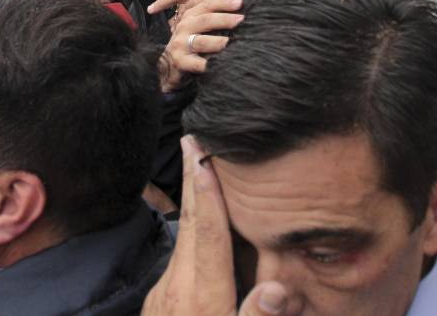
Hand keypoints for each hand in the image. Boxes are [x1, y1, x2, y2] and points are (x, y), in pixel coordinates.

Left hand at [142, 136, 289, 315]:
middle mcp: (178, 286)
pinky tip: (195, 215)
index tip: (205, 161)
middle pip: (188, 222)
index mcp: (204, 298)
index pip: (208, 236)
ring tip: (196, 165)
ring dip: (190, 198)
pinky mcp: (160, 297)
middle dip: (192, 179)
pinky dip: (188, 225)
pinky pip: (178, 253)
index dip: (209, 197)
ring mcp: (165, 289)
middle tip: (191, 140)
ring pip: (181, 235)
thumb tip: (276, 289)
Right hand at [160, 0, 242, 92]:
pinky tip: (219, 65)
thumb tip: (240, 12)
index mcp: (191, 16)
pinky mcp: (179, 61)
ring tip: (230, 42)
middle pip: (205, 20)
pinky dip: (208, 64)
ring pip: (201, 41)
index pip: (207, 4)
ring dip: (217, 42)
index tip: (240, 3)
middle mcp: (184, 27)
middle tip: (240, 20)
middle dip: (224, 19)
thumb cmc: (192, 44)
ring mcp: (180, 44)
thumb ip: (214, 19)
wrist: (170, 65)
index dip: (223, 2)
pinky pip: (197, 63)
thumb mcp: (199, 28)